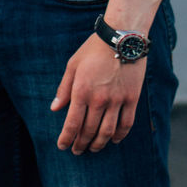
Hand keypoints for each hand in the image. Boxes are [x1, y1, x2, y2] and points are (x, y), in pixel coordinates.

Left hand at [50, 33, 145, 154]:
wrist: (121, 37)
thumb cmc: (93, 49)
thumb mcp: (73, 64)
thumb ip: (64, 88)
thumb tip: (54, 108)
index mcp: (81, 90)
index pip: (72, 124)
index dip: (66, 138)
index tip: (63, 146)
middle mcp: (99, 99)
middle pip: (89, 131)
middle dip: (81, 144)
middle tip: (77, 150)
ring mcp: (117, 100)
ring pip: (107, 132)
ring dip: (99, 144)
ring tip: (93, 149)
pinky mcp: (132, 99)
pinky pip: (126, 124)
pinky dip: (119, 136)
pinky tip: (114, 140)